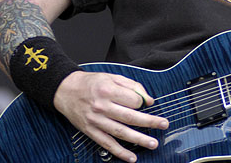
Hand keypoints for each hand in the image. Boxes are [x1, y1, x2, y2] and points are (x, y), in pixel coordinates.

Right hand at [53, 71, 168, 162]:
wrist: (65, 90)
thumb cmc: (91, 82)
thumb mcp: (112, 76)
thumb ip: (132, 86)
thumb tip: (148, 100)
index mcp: (108, 90)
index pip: (132, 100)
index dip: (142, 102)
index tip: (146, 104)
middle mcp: (102, 107)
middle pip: (130, 117)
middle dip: (149, 122)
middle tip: (164, 125)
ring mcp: (96, 121)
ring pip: (120, 132)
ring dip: (138, 139)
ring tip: (153, 143)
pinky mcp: (90, 131)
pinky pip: (107, 144)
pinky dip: (119, 152)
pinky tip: (131, 158)